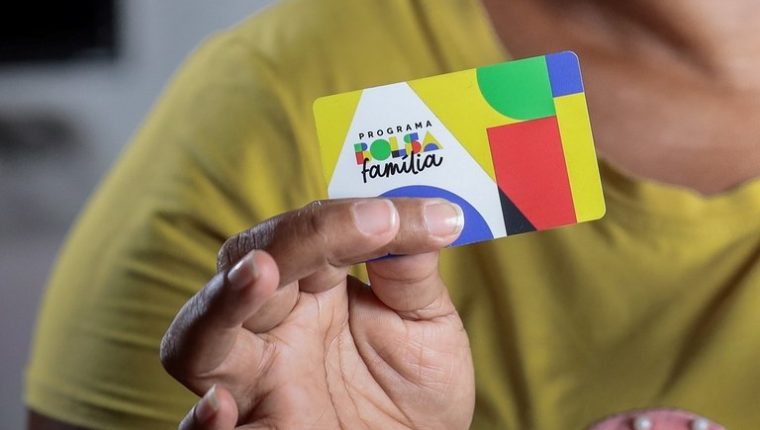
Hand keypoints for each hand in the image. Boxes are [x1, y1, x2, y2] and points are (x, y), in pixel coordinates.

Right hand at [160, 198, 473, 429]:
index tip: (408, 216)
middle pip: (247, 264)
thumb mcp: (427, 326)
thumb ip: (413, 274)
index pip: (309, 232)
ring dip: (224, 301)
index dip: (349, 217)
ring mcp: (255, 383)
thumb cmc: (415, 387)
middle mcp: (273, 327)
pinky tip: (223, 404)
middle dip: (293, 239)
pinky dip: (203, 420)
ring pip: (197, 337)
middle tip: (362, 224)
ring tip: (260, 272)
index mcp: (313, 289)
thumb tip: (428, 214)